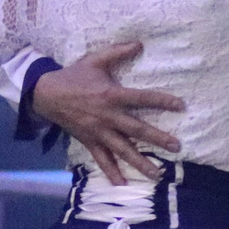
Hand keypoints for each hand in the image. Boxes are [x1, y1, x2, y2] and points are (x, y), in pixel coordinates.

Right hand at [31, 43, 181, 185]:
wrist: (46, 94)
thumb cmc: (74, 76)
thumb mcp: (95, 60)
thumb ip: (118, 51)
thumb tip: (140, 44)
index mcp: (112, 95)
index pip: (142, 98)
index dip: (162, 101)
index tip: (181, 106)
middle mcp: (108, 117)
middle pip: (137, 130)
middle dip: (158, 139)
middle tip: (177, 147)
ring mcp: (99, 132)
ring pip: (123, 150)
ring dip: (140, 163)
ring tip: (158, 174)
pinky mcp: (89, 142)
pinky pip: (101, 160)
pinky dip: (111, 172)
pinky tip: (122, 184)